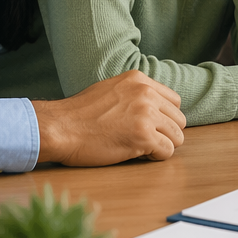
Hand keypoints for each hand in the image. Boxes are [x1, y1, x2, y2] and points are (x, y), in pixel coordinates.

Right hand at [32, 69, 186, 165]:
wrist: (59, 127)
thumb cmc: (78, 114)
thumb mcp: (111, 89)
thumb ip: (133, 94)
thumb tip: (153, 107)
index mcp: (139, 80)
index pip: (174, 101)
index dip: (164, 117)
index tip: (151, 127)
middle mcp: (146, 94)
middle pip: (178, 119)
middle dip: (166, 133)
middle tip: (146, 141)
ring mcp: (146, 114)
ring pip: (177, 136)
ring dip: (163, 145)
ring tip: (141, 148)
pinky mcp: (143, 136)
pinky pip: (167, 151)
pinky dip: (156, 156)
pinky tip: (138, 154)